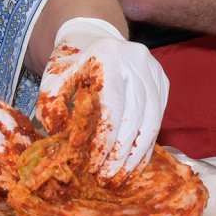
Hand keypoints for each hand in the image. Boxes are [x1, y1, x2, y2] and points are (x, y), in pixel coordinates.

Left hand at [36, 17, 166, 177]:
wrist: (92, 38)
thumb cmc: (71, 65)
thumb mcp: (54, 79)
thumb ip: (52, 105)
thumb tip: (59, 137)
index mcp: (109, 55)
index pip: (113, 104)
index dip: (105, 138)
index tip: (95, 165)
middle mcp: (137, 60)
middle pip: (135, 114)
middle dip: (121, 151)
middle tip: (108, 177)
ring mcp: (154, 70)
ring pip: (152, 119)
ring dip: (137, 152)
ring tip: (122, 175)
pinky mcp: (163, 81)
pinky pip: (158, 118)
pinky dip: (147, 143)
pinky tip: (134, 162)